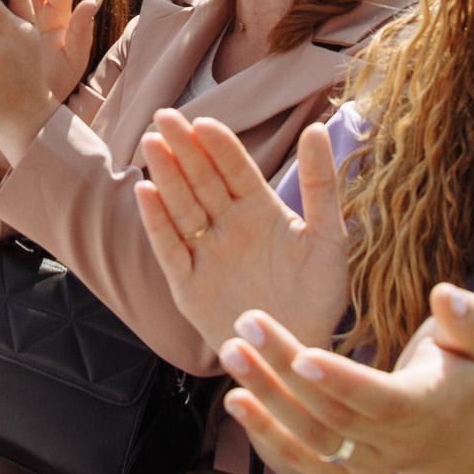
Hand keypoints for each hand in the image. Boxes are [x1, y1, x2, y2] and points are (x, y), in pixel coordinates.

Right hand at [136, 112, 351, 353]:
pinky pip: (169, 249)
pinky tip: (145, 193)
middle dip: (184, 148)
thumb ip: (320, 185)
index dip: (220, 146)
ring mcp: (205, 254)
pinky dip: (157, 223)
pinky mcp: (187, 286)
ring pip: (181, 207)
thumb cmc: (318, 298)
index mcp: (260, 211)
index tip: (205, 121)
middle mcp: (228, 227)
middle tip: (166, 116)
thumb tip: (316, 129)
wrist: (298, 356)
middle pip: (201, 180)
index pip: (235, 170)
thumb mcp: (327, 239)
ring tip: (152, 143)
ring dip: (166, 176)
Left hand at [216, 285, 473, 473]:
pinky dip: (265, 434)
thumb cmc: (452, 374)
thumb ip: (467, 317)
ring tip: (231, 353)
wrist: (448, 439)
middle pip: (333, 413)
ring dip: (266, 399)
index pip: (380, 400)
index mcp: (428, 408)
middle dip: (285, 370)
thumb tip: (448, 293)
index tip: (302, 354)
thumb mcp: (470, 343)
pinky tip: (235, 399)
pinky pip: (300, 460)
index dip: (341, 381)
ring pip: (311, 438)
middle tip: (247, 324)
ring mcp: (366, 466)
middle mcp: (394, 444)